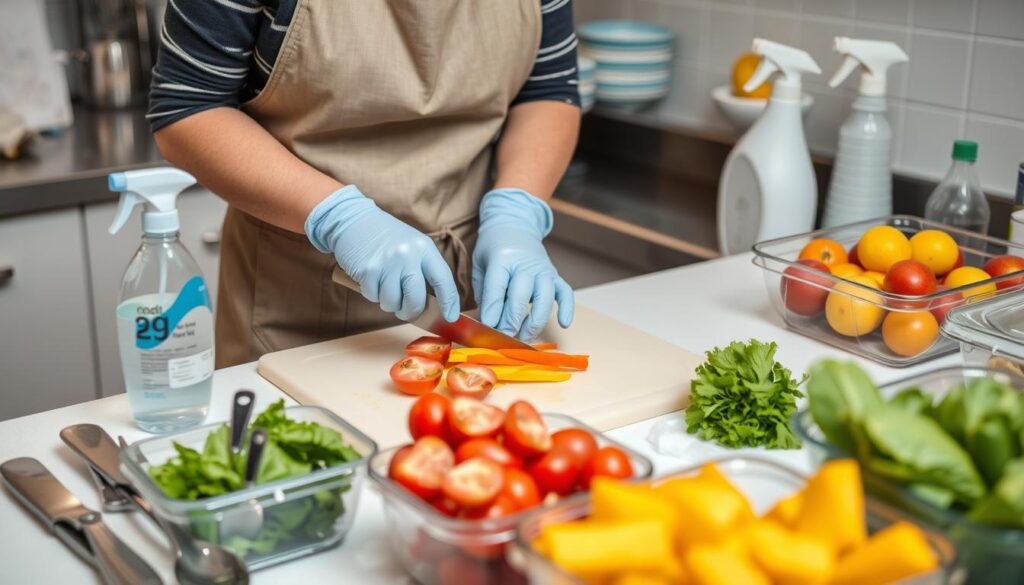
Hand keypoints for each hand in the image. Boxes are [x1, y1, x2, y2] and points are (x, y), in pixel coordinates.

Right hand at [305, 185, 459, 321]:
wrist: (352, 220)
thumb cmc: (385, 237)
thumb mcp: (412, 245)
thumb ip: (423, 269)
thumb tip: (433, 304)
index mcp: (424, 248)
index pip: (443, 279)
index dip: (449, 301)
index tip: (450, 317)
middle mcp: (408, 255)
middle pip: (416, 300)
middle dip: (410, 311)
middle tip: (404, 310)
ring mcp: (388, 263)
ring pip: (392, 303)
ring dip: (387, 302)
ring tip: (384, 285)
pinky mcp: (368, 270)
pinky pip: (373, 297)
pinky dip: (371, 293)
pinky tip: (370, 278)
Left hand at [472, 188, 573, 339]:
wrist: (514, 225)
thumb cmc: (493, 249)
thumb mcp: (480, 265)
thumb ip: (484, 292)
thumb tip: (488, 322)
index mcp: (502, 258)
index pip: (497, 287)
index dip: (493, 310)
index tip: (488, 327)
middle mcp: (525, 264)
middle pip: (521, 295)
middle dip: (512, 319)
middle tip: (503, 336)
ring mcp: (543, 269)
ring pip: (545, 297)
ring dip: (536, 320)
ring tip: (525, 336)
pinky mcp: (555, 275)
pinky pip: (566, 293)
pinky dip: (567, 309)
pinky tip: (564, 324)